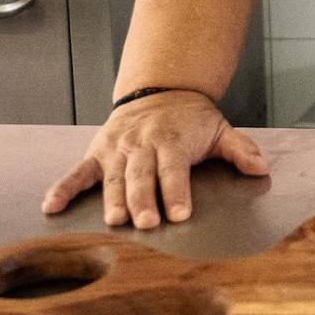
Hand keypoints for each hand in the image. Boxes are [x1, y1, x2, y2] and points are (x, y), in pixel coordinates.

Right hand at [41, 90, 270, 228]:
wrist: (160, 89)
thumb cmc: (191, 119)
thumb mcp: (220, 128)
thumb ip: (240, 149)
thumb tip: (261, 167)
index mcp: (172, 140)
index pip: (175, 169)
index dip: (177, 192)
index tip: (181, 213)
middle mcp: (142, 144)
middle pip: (141, 176)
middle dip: (144, 200)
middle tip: (147, 224)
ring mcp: (117, 149)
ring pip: (112, 177)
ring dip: (112, 199)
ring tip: (114, 220)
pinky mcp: (97, 152)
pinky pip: (78, 172)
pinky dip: (63, 188)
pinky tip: (52, 207)